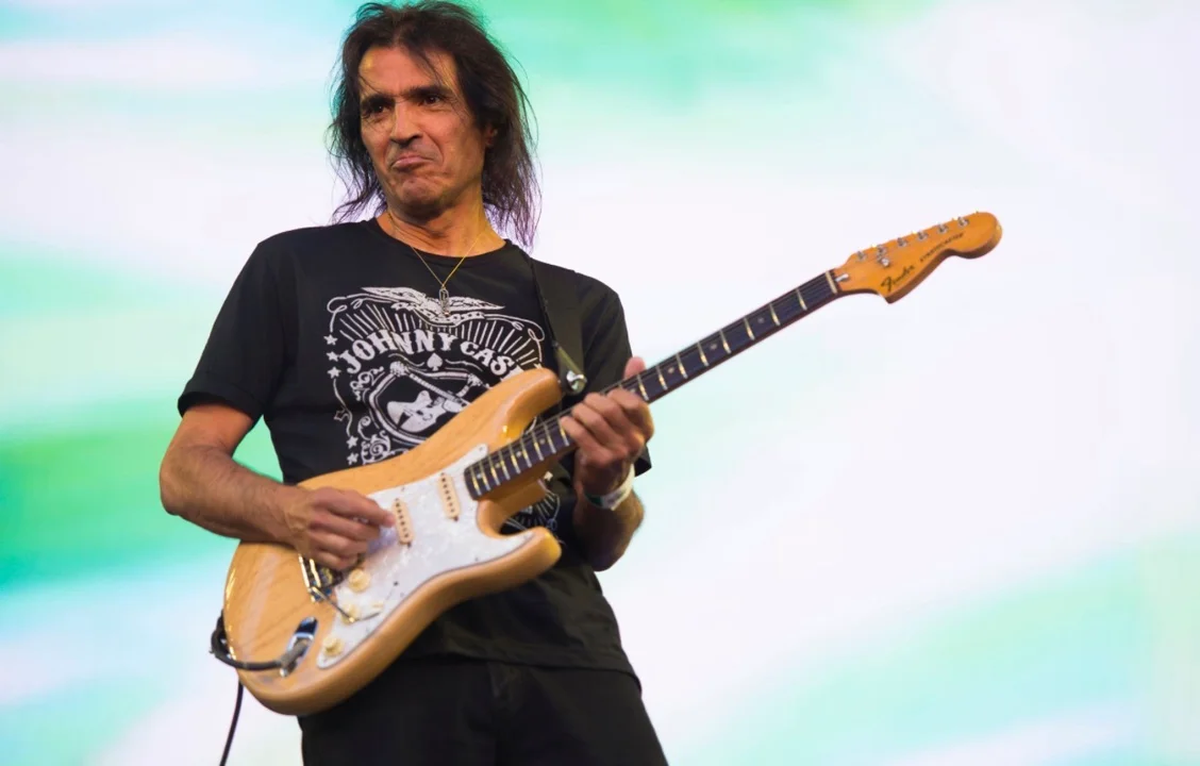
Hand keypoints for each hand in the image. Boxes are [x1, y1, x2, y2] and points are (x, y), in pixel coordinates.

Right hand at [281, 487, 394, 569]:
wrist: (286, 514)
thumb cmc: (316, 502)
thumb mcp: (334, 493)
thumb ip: (357, 500)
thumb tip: (380, 513)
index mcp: (326, 500)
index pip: (356, 508)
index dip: (377, 515)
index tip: (391, 520)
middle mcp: (318, 519)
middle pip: (354, 530)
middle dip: (372, 533)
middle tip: (376, 532)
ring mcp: (314, 538)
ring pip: (346, 548)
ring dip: (363, 546)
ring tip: (365, 542)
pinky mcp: (311, 554)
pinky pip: (336, 563)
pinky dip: (350, 560)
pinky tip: (353, 553)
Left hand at [561, 357, 654, 498]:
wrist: (608, 481)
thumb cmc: (617, 441)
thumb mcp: (628, 418)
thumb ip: (632, 387)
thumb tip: (637, 359)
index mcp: (646, 428)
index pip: (635, 402)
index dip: (616, 394)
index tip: (608, 396)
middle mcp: (636, 441)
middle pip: (610, 408)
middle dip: (592, 400)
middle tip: (586, 403)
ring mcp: (618, 453)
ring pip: (594, 419)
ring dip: (579, 411)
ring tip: (576, 412)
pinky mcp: (599, 461)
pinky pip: (580, 434)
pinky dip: (570, 425)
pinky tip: (566, 423)